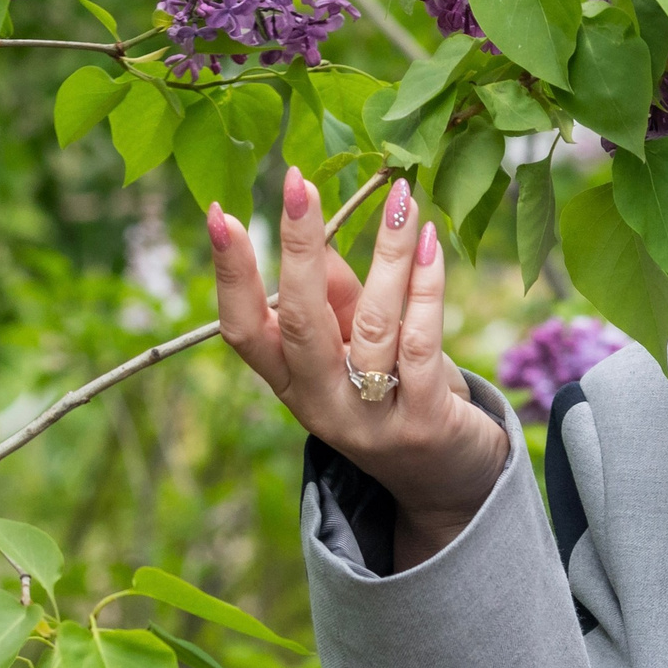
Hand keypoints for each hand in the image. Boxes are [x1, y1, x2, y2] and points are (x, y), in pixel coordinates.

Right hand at [210, 168, 509, 564]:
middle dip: (297, 248)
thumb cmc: (396, 396)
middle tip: (297, 184)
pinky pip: (422, 345)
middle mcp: (321, 405)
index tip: (219, 213)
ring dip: (386, 255)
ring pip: (372, 326)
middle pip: (300, 321)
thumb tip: (319, 235)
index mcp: (291, 384)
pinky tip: (430, 244)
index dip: (230, 274)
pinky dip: (426, 289)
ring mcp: (371, 419)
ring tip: (400, 199)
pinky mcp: (423, 422)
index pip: (242, 329)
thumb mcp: (356, 350)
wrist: (448, 483)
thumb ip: (339, 299)